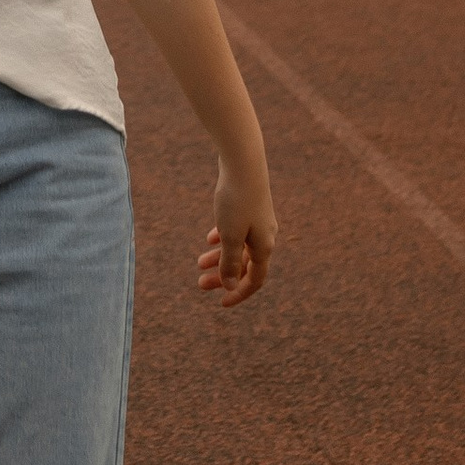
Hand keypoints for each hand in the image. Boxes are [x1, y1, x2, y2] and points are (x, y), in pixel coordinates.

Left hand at [196, 172, 274, 308]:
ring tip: (199, 262)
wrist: (244, 161)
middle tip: (200, 284)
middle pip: (244, 265)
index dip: (238, 293)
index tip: (220, 303)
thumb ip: (229, 262)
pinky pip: (237, 231)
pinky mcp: (249, 207)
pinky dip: (224, 238)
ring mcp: (258, 221)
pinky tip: (210, 239)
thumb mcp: (230, 235)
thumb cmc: (236, 200)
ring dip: (220, 257)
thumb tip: (229, 285)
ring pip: (239, 247)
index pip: (254, 280)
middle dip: (223, 276)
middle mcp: (265, 236)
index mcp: (264, 247)